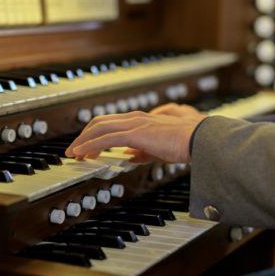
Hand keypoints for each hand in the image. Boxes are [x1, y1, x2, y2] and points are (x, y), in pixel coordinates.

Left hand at [65, 107, 206, 162]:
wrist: (200, 139)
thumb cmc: (185, 142)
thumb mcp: (159, 148)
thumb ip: (143, 151)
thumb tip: (130, 156)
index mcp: (140, 120)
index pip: (110, 123)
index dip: (95, 134)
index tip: (86, 147)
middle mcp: (135, 118)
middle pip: (99, 122)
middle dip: (83, 136)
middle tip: (75, 150)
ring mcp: (134, 124)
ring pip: (99, 128)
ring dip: (83, 141)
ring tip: (74, 153)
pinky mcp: (135, 134)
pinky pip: (106, 139)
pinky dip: (91, 145)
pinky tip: (84, 153)